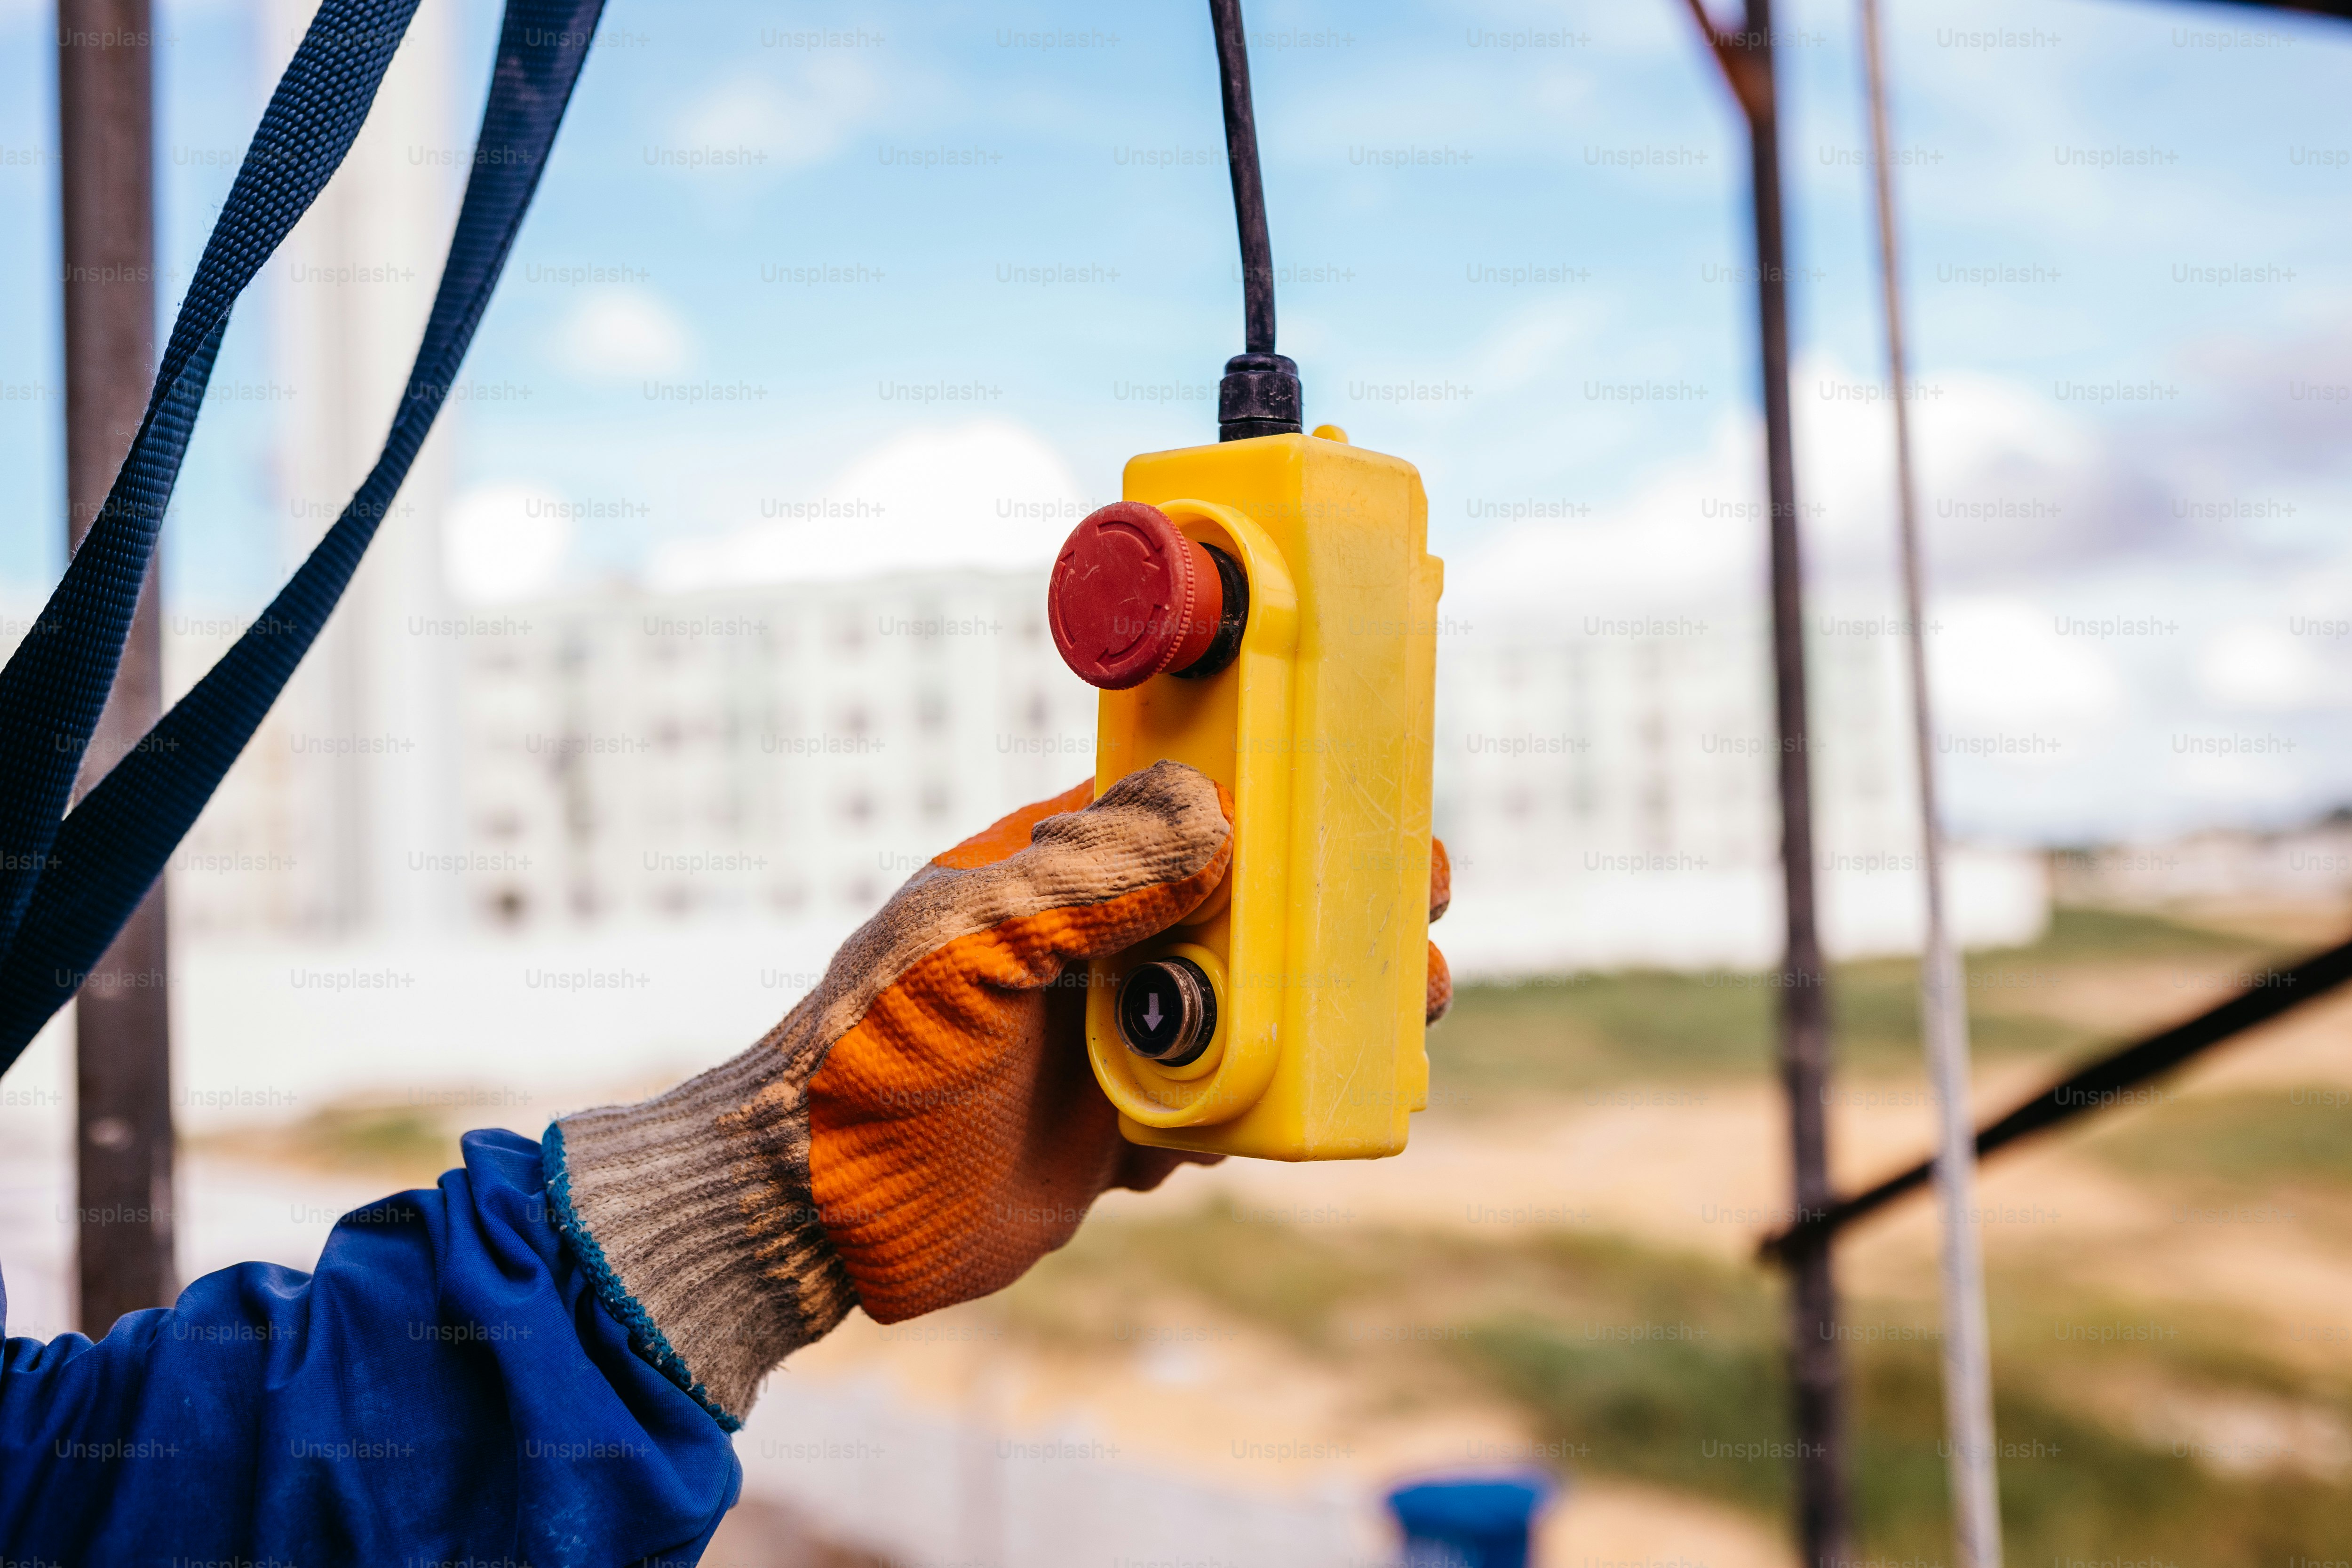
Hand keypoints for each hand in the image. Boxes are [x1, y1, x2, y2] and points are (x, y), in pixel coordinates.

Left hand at [543, 761, 1454, 1427]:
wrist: (812, 1214)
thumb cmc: (862, 1058)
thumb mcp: (964, 951)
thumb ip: (1081, 884)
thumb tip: (1215, 815)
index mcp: (1060, 871)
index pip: (1194, 805)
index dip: (1288, 794)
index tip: (1372, 800)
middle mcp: (1100, 943)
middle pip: (1253, 907)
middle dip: (1340, 913)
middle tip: (1417, 925)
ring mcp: (1117, 1035)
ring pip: (1257, 1010)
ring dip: (1326, 1018)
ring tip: (1393, 1030)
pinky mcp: (1127, 1125)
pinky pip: (1225, 1106)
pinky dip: (1257, 1114)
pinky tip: (1249, 1126)